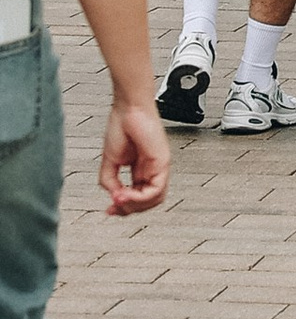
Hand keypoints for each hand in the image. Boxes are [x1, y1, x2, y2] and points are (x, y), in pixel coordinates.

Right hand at [100, 98, 169, 215]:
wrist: (128, 108)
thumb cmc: (120, 126)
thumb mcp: (109, 161)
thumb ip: (110, 182)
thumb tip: (115, 197)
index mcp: (140, 169)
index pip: (137, 197)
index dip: (124, 207)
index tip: (109, 209)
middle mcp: (151, 169)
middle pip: (147, 202)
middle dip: (129, 209)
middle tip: (114, 208)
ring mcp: (159, 166)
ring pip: (155, 200)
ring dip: (135, 206)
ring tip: (119, 200)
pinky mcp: (163, 162)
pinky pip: (157, 189)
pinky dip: (140, 197)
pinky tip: (126, 194)